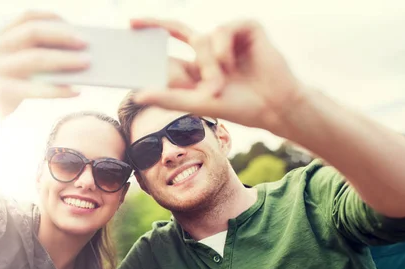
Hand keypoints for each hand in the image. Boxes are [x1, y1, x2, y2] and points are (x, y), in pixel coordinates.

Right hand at [0, 11, 89, 139]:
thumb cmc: (0, 95)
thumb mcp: (14, 72)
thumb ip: (34, 60)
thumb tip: (75, 56)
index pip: (27, 17)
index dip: (52, 18)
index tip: (75, 25)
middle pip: (33, 33)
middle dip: (63, 36)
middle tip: (86, 43)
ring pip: (36, 58)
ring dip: (65, 59)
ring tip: (88, 64)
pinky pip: (35, 88)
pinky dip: (58, 89)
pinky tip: (76, 91)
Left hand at [131, 18, 304, 134]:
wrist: (275, 107)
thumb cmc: (240, 108)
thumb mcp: (198, 104)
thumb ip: (169, 98)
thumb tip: (137, 95)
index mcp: (198, 69)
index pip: (170, 51)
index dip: (151, 41)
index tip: (129, 30)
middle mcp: (211, 51)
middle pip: (179, 31)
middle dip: (157, 24)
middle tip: (133, 24)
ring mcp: (229, 39)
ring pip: (203, 38)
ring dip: (209, 63)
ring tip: (221, 82)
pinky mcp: (247, 30)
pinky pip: (223, 29)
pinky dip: (223, 47)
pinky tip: (230, 63)